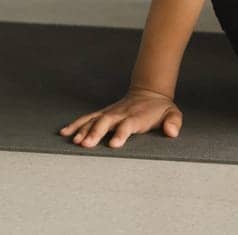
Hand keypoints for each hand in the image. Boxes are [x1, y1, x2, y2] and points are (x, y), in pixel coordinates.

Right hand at [59, 88, 181, 148]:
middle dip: (96, 133)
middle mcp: (121, 114)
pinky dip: (76, 124)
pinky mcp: (103, 113)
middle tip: (86, 144)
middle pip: (106, 122)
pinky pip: (87, 118)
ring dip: (83, 130)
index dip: (121, 133)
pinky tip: (64, 132)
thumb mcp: (173, 113)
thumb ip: (174, 122)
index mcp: (137, 116)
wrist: (149, 92)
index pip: (128, 125)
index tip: (114, 144)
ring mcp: (110, 113)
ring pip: (94, 120)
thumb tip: (172, 132)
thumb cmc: (160, 109)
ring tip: (74, 141)